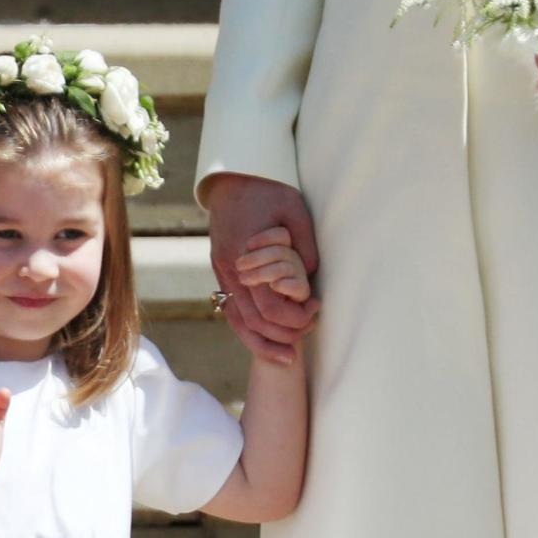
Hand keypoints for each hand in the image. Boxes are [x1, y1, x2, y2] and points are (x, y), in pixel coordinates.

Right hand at [207, 174, 319, 363]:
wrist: (231, 179)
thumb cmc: (267, 190)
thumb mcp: (294, 209)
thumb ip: (304, 244)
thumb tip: (310, 276)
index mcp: (245, 257)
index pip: (268, 307)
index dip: (294, 317)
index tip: (315, 310)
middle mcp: (230, 272)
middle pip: (253, 322)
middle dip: (283, 335)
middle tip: (310, 330)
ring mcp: (222, 275)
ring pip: (239, 324)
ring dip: (263, 344)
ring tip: (288, 358)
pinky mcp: (221, 275)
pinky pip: (232, 312)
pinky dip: (249, 332)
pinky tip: (266, 341)